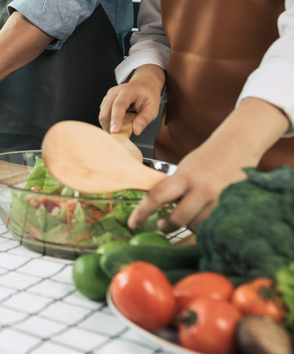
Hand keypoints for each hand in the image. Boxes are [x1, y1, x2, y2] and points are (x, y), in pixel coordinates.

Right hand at [99, 64, 165, 135]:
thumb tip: (136, 130)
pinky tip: (117, 124)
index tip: (115, 131)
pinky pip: (103, 115)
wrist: (144, 84)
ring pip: (102, 115)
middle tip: (119, 138)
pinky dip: (108, 123)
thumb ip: (145, 119)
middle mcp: (114, 92)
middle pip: (105, 112)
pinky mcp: (105, 102)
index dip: (116, 119)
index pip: (119, 105)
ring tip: (120, 129)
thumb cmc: (148, 95)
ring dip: (108, 125)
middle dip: (109, 126)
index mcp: (127, 91)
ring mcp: (108, 97)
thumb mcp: (153, 108)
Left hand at [128, 143, 246, 231]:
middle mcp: (202, 188)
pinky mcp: (233, 206)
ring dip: (188, 224)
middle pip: (177, 219)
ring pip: (196, 225)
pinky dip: (204, 224)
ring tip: (188, 214)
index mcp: (185, 176)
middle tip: (162, 225)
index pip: (157, 197)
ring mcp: (219, 199)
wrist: (238, 145)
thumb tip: (157, 206)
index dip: (142, 212)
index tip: (133, 223)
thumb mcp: (185, 168)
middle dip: (166, 226)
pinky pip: (213, 225)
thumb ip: (173, 187)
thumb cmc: (207, 157)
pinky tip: (203, 215)